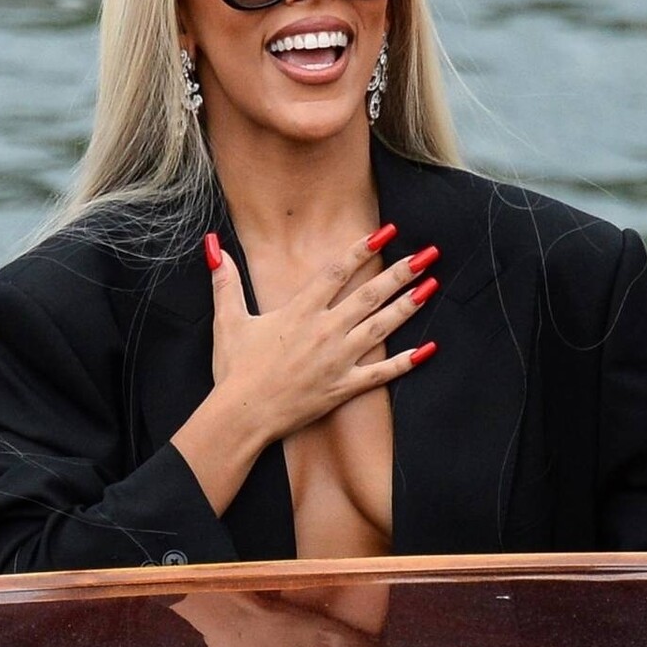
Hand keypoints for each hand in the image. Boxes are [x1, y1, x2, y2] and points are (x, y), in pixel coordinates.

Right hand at [207, 229, 437, 450]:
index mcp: (300, 311)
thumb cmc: (234, 369)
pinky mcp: (344, 388)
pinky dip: (406, 361)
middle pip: (370, 294)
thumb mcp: (227, 320)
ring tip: (432, 286)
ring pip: (382, 327)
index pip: (338, 271)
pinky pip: (381, 373)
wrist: (242, 415)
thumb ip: (225, 281)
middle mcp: (324, 330)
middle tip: (428, 253)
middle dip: (402, 271)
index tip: (388, 231)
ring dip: (409, 305)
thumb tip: (213, 245)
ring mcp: (338, 360)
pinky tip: (428, 348)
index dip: (363, 248)